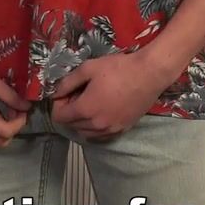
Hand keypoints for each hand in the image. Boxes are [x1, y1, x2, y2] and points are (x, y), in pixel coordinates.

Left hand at [50, 52, 179, 140]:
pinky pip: (101, 136)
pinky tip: (100, 114)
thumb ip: (68, 82)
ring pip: (86, 133)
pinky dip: (95, 128)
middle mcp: (96, 124)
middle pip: (71, 126)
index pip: (60, 117)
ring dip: (81, 121)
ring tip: (89, 104)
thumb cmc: (118, 68)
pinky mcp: (122, 129)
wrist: (149, 74)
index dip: (58, 104)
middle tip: (77, 95)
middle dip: (69, 112)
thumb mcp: (88, 68)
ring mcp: (110, 129)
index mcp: (85, 109)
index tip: (65, 93)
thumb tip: (55, 93)